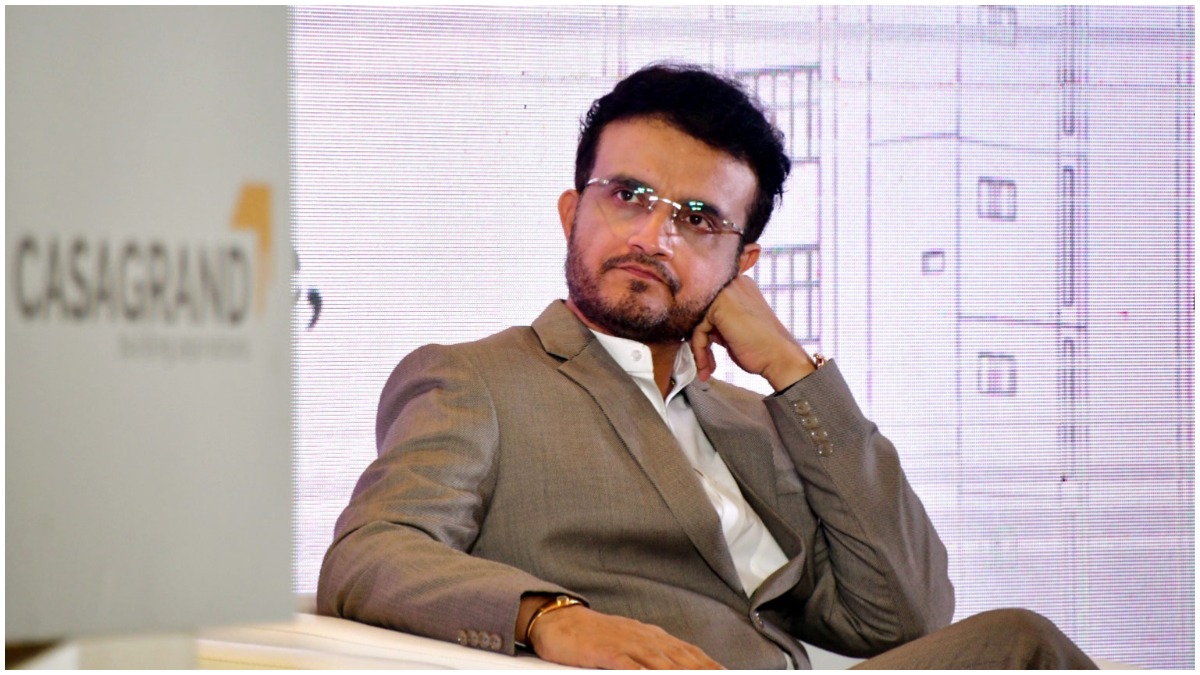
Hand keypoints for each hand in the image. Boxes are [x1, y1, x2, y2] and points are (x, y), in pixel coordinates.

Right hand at [529, 605, 723, 669]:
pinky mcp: (605, 652)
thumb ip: (651, 656)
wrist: (559, 620)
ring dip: (681, 673)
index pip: (687, 652)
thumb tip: (675, 666)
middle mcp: (643, 638)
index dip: (708, 665)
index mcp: (651, 636)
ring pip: (660, 662)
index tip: (726, 673)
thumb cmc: (594, 636)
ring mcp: (625, 644)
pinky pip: (628, 666)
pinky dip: (641, 674)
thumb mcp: (628, 642)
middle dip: (703, 672)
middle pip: (681, 658)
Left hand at [690, 275, 814, 390]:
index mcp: (740, 286)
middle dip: (699, 340)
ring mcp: (726, 292)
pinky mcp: (719, 305)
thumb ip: (717, 320)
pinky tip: (707, 367)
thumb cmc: (761, 347)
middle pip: (699, 312)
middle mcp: (733, 284)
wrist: (779, 357)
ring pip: (697, 322)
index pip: (707, 306)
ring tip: (706, 368)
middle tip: (705, 361)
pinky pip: (698, 330)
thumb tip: (695, 326)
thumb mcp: (735, 327)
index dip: (704, 331)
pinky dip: (700, 351)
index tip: (705, 352)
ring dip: (700, 349)